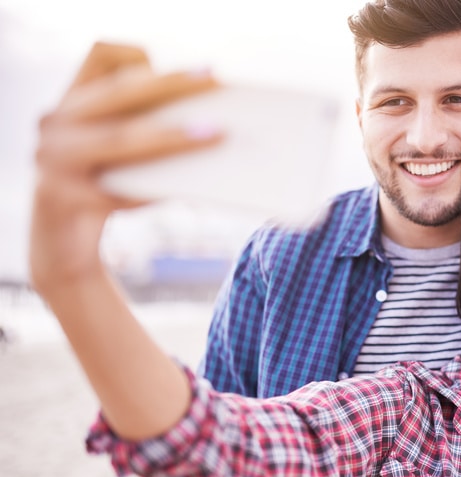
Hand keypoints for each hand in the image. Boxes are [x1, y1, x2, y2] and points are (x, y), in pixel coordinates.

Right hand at [29, 42, 221, 297]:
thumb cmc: (108, 187)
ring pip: (120, 138)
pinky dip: (152, 186)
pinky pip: (117, 187)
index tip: (181, 65)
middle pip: (118, 91)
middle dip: (171, 84)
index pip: (101, 56)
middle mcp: (55, 122)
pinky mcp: (62, 196)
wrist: (63, 243)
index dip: (139, 56)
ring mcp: (51, 158)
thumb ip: (151, 129)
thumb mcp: (125, 153)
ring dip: (171, 136)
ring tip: (215, 134)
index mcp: (72, 101)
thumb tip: (214, 123)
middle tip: (214, 81)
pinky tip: (185, 188)